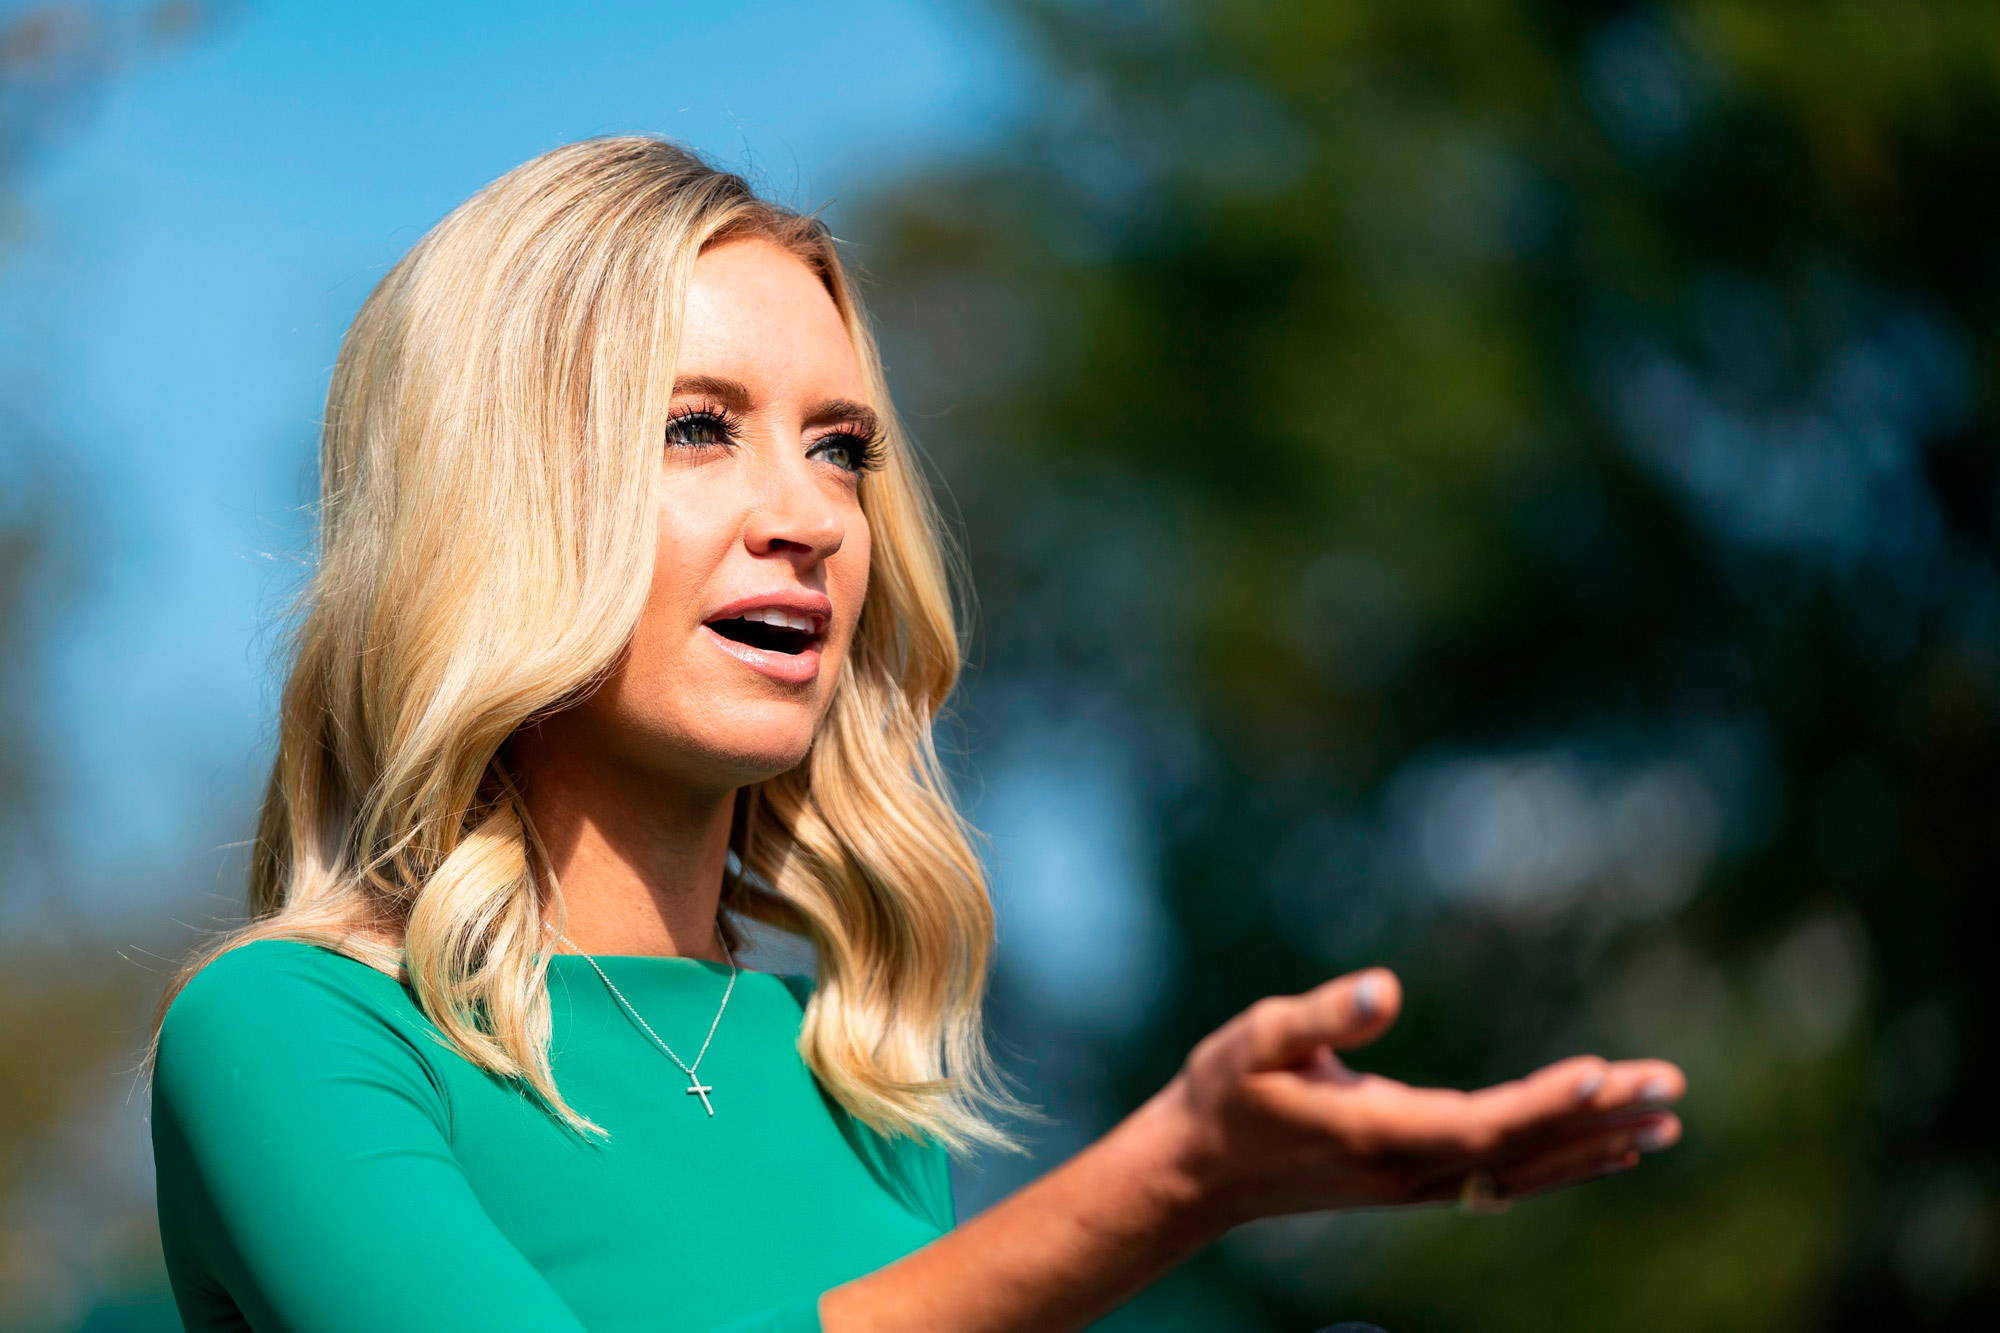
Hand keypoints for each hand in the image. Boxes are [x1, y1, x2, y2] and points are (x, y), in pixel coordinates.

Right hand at [1145, 968, 1684, 1226]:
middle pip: (1523, 1148)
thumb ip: (1324, 1016)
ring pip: (1524, 1170)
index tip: (1606, 1075)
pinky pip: (1506, 1178)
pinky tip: (1605, 1152)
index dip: (1547, 1102)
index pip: (1483, 1123)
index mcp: (1376, 1133)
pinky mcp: (1413, 1182)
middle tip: (1672, 1088)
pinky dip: (1562, 1165)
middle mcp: (1407, 1170)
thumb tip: (1386, 987)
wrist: (1194, 1174)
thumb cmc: (1223, 1094)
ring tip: (1666, 1123)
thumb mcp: (1259, 1038)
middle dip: (1601, 1118)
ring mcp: (1414, 1184)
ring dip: (1595, 1145)